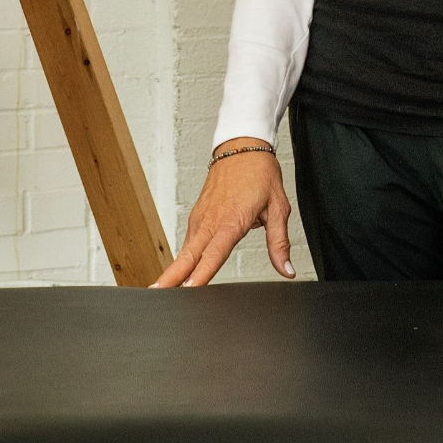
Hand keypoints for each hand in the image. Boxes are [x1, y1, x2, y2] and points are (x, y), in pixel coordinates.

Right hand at [151, 139, 294, 287]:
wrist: (242, 146)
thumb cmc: (260, 174)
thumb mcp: (279, 207)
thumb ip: (279, 242)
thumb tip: (287, 270)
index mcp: (232, 220)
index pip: (214, 253)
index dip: (202, 272)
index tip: (190, 289)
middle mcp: (211, 221)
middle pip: (188, 255)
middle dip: (171, 277)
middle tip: (156, 296)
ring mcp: (200, 218)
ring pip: (184, 251)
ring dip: (172, 271)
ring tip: (159, 292)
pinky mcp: (197, 216)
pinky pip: (188, 242)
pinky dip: (181, 259)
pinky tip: (175, 276)